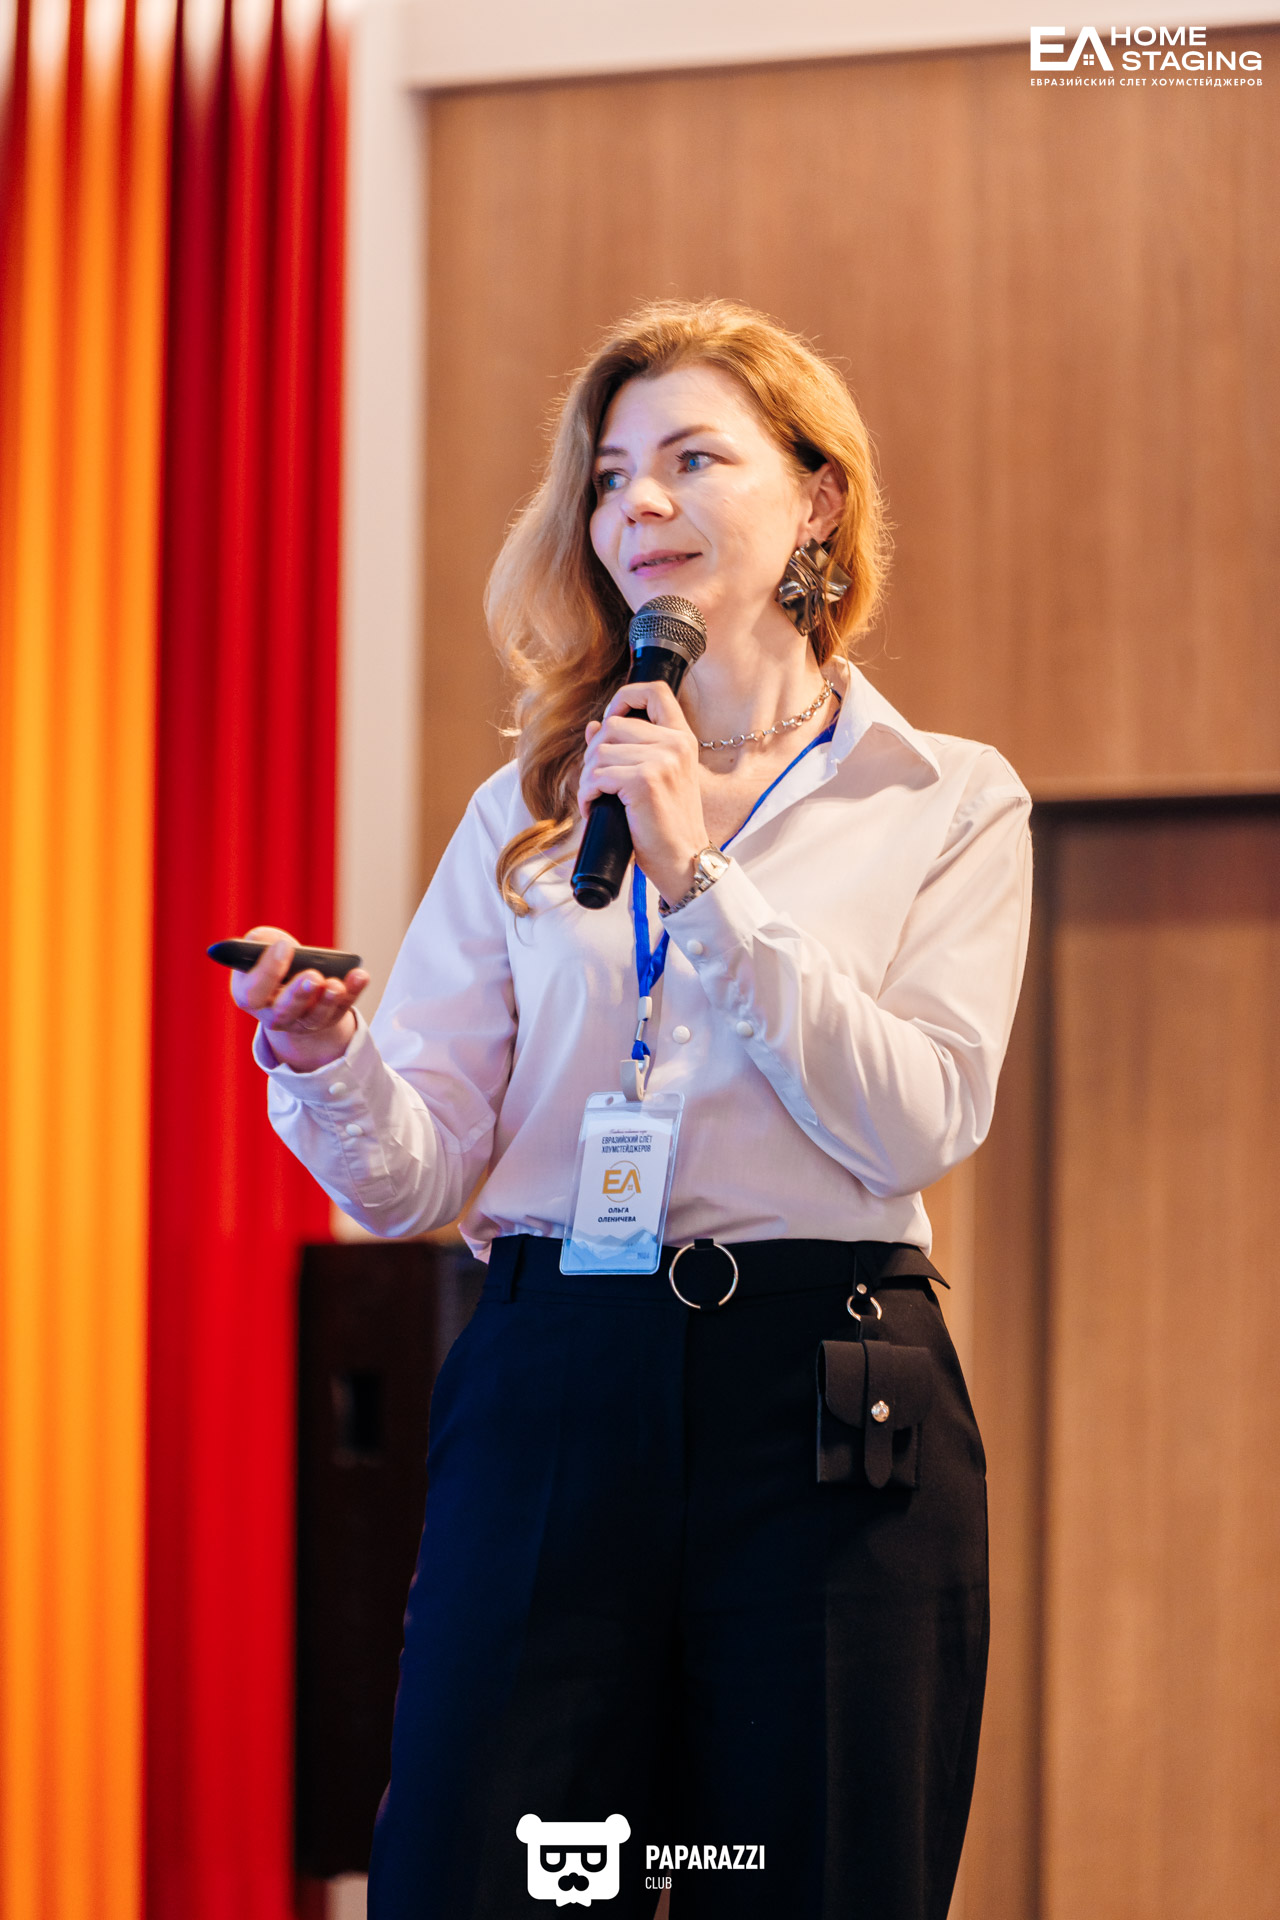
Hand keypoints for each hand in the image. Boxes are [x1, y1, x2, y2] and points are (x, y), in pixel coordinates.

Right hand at [229, 924, 369, 1072]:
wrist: (290, 981)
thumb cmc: (272, 960)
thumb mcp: (260, 948)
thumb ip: (261, 941)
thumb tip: (275, 942)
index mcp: (249, 997)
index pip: (253, 993)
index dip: (268, 970)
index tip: (284, 945)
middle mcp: (274, 1015)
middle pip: (285, 1011)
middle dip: (300, 993)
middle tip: (313, 975)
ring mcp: (302, 1021)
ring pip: (315, 1016)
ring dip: (327, 1000)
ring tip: (335, 983)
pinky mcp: (329, 1017)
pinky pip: (342, 1008)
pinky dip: (353, 991)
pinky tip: (360, 975)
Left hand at [577, 681, 708, 902]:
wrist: (684, 860)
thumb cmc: (667, 824)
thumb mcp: (654, 779)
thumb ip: (628, 749)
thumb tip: (593, 727)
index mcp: (682, 738)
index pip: (654, 691)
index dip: (625, 697)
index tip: (610, 721)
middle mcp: (676, 744)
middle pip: (612, 725)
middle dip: (594, 754)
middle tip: (597, 782)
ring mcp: (662, 761)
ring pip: (600, 751)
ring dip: (587, 778)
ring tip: (595, 798)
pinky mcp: (645, 781)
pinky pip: (597, 776)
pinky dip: (587, 794)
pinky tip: (593, 808)